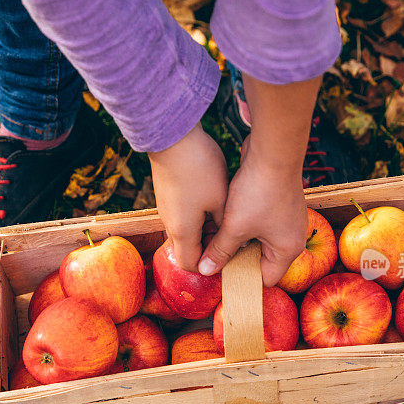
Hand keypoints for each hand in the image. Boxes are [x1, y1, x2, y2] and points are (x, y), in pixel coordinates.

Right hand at [148, 123, 228, 270]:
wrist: (172, 137)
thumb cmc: (199, 168)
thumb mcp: (221, 200)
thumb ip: (224, 225)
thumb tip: (230, 239)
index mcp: (183, 232)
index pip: (190, 265)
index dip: (209, 266)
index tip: (231, 256)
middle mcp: (171, 224)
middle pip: (190, 247)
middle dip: (211, 246)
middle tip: (236, 236)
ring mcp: (167, 208)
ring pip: (189, 229)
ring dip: (207, 228)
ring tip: (229, 216)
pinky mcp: (169, 194)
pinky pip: (185, 214)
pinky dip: (200, 214)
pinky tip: (217, 199)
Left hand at [199, 134, 306, 285]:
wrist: (272, 152)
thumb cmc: (258, 192)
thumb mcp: (235, 227)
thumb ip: (220, 251)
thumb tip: (206, 270)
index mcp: (288, 250)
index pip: (264, 278)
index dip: (241, 277)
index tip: (219, 271)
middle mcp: (292, 238)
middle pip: (260, 260)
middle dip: (236, 258)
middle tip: (213, 255)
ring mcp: (287, 221)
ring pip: (258, 241)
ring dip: (238, 240)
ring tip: (215, 237)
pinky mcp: (280, 206)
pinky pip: (261, 225)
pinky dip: (244, 225)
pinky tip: (226, 220)